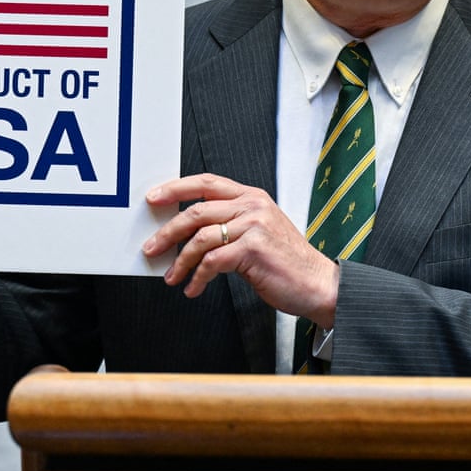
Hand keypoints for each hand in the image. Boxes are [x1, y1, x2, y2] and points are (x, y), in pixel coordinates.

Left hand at [142, 173, 338, 327]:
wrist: (318, 283)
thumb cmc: (287, 262)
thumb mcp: (260, 230)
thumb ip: (231, 223)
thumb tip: (189, 232)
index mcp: (253, 197)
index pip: (207, 183)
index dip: (176, 188)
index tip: (154, 197)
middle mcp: (253, 206)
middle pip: (196, 211)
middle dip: (168, 231)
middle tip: (151, 248)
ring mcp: (254, 226)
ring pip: (200, 238)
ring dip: (180, 261)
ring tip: (173, 276)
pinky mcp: (253, 250)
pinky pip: (212, 261)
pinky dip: (198, 277)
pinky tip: (194, 287)